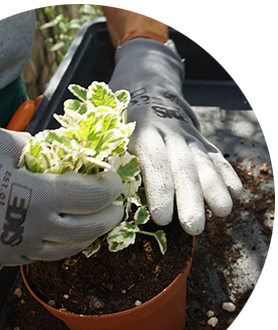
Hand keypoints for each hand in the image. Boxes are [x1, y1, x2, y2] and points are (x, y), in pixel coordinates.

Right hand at [0, 121, 122, 270]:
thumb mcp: (11, 141)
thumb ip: (49, 153)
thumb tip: (76, 158)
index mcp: (31, 196)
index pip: (88, 197)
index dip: (108, 189)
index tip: (114, 181)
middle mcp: (24, 230)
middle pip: (83, 230)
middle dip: (107, 218)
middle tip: (116, 208)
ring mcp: (9, 250)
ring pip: (63, 252)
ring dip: (85, 237)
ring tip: (95, 223)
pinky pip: (36, 257)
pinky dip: (56, 245)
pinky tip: (62, 232)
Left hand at [109, 39, 242, 234]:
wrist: (145, 87)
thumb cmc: (119, 120)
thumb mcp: (109, 132)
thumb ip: (111, 157)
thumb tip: (108, 192)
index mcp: (142, 132)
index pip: (154, 163)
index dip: (159, 190)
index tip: (162, 219)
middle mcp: (169, 133)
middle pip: (183, 166)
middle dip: (190, 198)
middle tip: (194, 228)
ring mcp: (187, 135)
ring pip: (203, 161)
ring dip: (214, 188)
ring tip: (222, 213)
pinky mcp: (199, 138)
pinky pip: (215, 155)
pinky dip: (226, 173)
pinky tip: (236, 192)